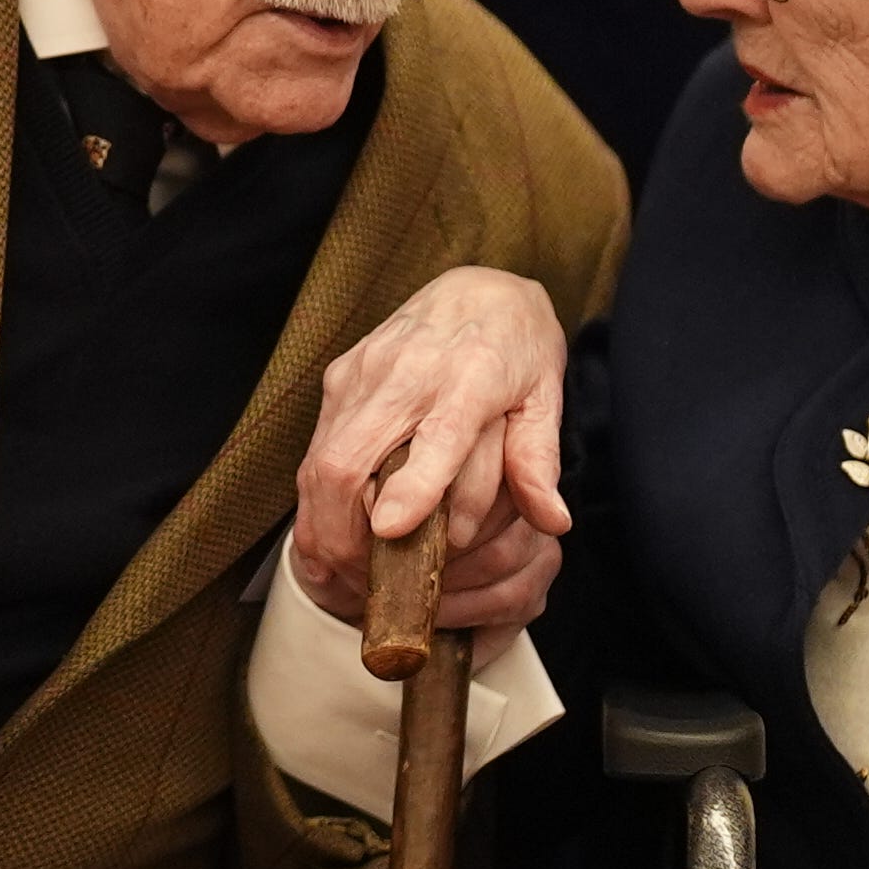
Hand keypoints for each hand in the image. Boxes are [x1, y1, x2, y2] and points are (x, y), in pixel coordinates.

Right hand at [292, 264, 570, 636]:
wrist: (477, 287)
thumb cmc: (516, 346)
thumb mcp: (545, 396)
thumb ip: (539, 460)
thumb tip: (552, 522)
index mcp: (471, 375)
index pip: (436, 436)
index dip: (412, 487)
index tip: (393, 532)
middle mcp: (408, 372)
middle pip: (351, 459)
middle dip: (345, 532)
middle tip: (360, 581)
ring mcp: (364, 373)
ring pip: (321, 461)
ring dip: (324, 525)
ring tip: (340, 570)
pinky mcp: (341, 377)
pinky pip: (315, 450)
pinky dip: (316, 501)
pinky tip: (328, 534)